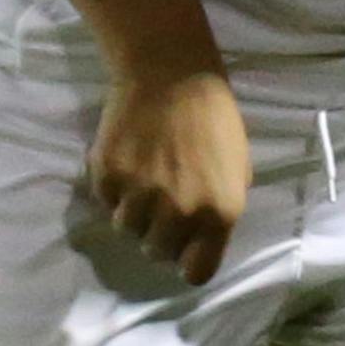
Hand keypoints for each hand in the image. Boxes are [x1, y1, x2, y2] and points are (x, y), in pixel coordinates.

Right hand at [89, 69, 251, 286]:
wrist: (173, 72)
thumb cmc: (214, 116)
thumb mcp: (238, 166)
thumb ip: (221, 208)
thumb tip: (201, 240)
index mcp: (219, 212)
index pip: (197, 273)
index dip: (189, 260)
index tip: (184, 246)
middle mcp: (179, 212)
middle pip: (157, 253)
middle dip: (159, 232)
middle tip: (162, 200)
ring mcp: (140, 196)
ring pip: (126, 230)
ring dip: (134, 210)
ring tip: (145, 174)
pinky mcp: (108, 177)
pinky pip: (106, 201)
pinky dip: (113, 186)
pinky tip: (129, 156)